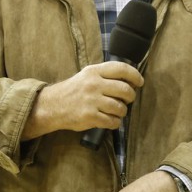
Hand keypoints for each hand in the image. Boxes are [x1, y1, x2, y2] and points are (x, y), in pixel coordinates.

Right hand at [22, 61, 143, 139]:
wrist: (52, 106)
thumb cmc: (74, 91)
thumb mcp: (87, 75)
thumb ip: (105, 75)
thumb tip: (130, 80)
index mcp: (94, 72)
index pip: (121, 69)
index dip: (135, 75)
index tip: (139, 82)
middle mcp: (94, 84)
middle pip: (125, 90)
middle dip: (130, 97)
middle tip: (127, 100)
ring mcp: (92, 101)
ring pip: (120, 107)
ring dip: (122, 112)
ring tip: (116, 112)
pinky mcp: (90, 116)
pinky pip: (112, 121)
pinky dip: (115, 123)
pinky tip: (110, 120)